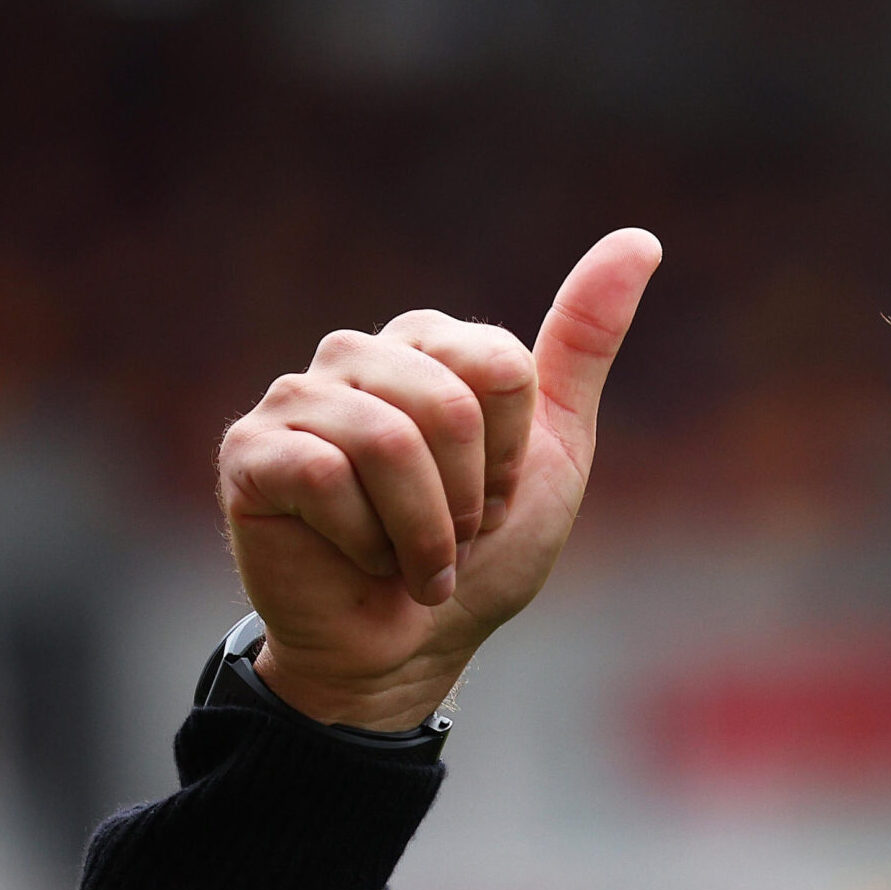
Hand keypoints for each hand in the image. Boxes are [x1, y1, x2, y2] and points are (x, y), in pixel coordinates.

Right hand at [217, 229, 660, 731]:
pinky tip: (354, 559)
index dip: (509, 455)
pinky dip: (364, 543)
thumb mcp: (553, 448)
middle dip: (470, 496)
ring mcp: (296, 399)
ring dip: (424, 530)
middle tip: (448, 532)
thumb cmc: (481, 554)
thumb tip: (641, 239)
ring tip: (407, 554)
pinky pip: (326, 476)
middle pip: (454, 403)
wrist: (411, 649)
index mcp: (428, 343)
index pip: (503, 366)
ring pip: (394, 442)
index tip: (490, 495)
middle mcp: (356, 354)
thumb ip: (583, 342)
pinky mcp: (249, 452)